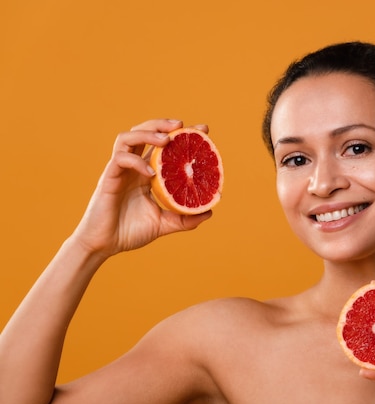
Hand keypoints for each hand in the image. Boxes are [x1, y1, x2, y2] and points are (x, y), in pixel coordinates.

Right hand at [71, 119, 212, 257]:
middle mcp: (133, 167)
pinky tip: (151, 172)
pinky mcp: (108, 179)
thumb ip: (184, 219)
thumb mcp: (163, 224)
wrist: (104, 246)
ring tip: (167, 139)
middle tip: (181, 125)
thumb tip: (209, 213)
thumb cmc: (129, 232)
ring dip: (147, 133)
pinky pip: (120, 160)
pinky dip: (136, 161)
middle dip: (162, 124)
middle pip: (143, 132)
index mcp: (146, 173)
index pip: (162, 146)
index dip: (180, 134)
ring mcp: (119, 170)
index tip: (203, 129)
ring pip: (128, 137)